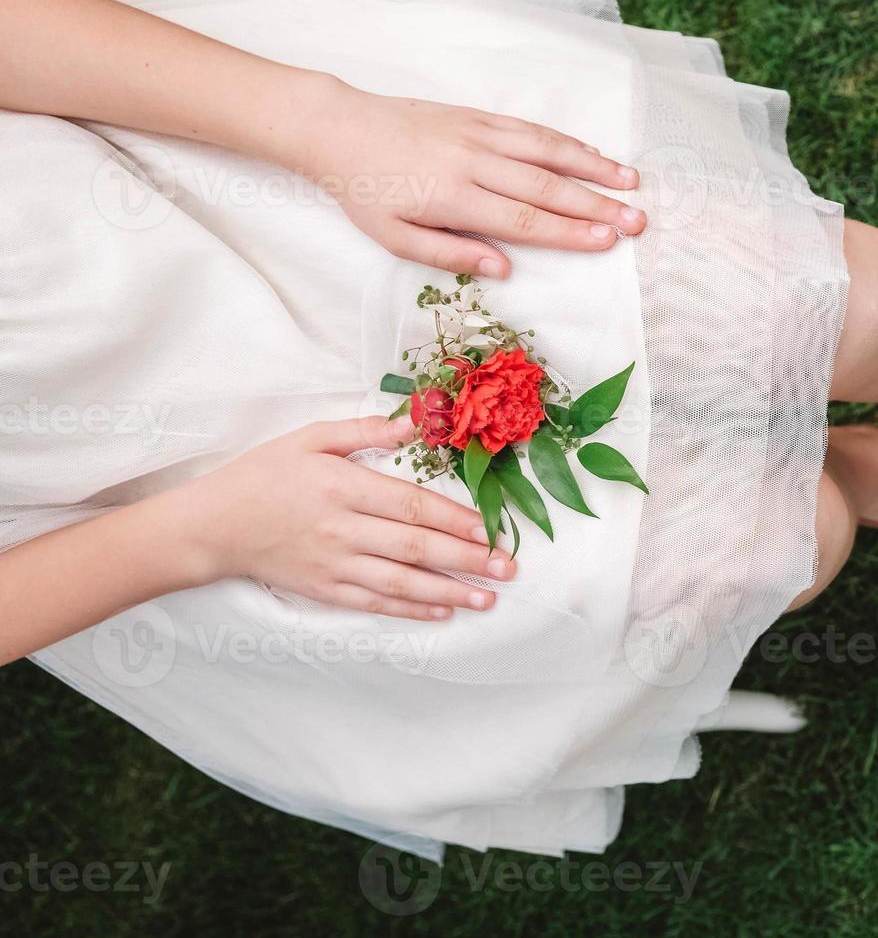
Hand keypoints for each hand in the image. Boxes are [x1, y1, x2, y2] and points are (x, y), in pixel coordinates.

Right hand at [187, 415, 513, 620]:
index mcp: (342, 487)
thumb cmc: (263, 475)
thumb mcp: (309, 438)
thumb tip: (414, 423)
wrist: (211, 526)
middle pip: (414, 547)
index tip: (490, 530)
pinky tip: (441, 612)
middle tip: (507, 569)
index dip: (454, 520)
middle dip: (466, 560)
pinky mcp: (323, 590)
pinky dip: (410, 609)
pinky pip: (374, 603)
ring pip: (401, 583)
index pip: (410, 506)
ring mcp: (333, 564)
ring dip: (449, 592)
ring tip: (487, 598)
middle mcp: (341, 529)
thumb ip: (364, 430)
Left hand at [295, 80, 646, 277]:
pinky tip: (592, 153)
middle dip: (597, 205)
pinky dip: (565, 141)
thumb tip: (503, 269)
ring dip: (593, 166)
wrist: (338, 128)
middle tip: (637, 221)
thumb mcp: (394, 237)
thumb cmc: (364, 191)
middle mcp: (473, 162)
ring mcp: (478, 134)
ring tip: (631, 183)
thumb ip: (450, 255)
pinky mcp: (477, 116)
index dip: (570, 232)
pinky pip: (530, 129)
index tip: (607, 241)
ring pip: (547, 150)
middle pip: (547, 187)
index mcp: (453, 198)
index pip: (525, 219)